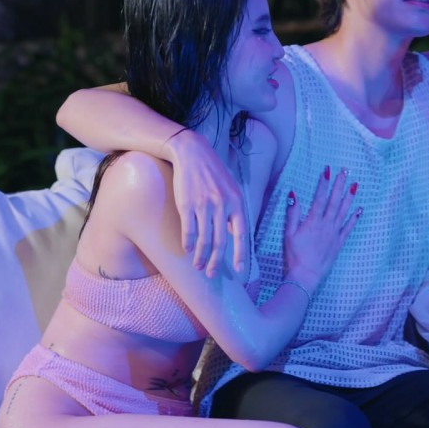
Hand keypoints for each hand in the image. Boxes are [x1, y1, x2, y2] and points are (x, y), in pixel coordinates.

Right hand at [164, 128, 248, 276]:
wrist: (192, 153)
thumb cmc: (213, 172)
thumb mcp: (231, 188)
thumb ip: (235, 210)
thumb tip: (235, 233)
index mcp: (237, 202)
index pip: (241, 234)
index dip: (240, 254)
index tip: (240, 271)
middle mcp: (222, 205)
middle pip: (221, 242)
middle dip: (216, 262)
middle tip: (211, 274)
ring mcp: (204, 205)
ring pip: (204, 239)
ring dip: (200, 256)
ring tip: (197, 266)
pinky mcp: (187, 204)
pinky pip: (188, 230)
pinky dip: (188, 243)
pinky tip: (187, 250)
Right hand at [282, 166, 360, 291]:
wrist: (306, 275)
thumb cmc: (294, 255)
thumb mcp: (289, 234)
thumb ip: (293, 213)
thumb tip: (293, 194)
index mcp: (313, 221)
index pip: (320, 197)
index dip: (324, 182)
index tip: (328, 170)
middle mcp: (326, 225)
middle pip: (334, 201)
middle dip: (340, 185)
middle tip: (345, 171)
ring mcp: (334, 233)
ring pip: (344, 211)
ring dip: (350, 197)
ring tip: (356, 184)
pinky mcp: (339, 243)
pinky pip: (349, 228)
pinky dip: (355, 218)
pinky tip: (360, 209)